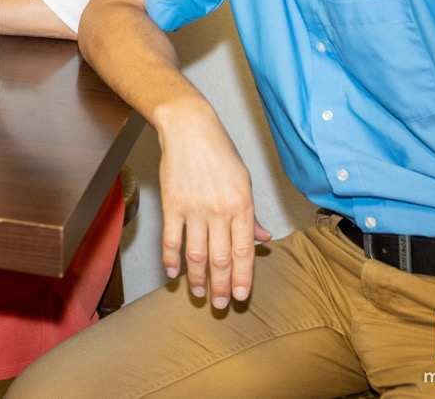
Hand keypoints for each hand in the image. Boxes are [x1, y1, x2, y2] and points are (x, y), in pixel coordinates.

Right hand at [157, 102, 270, 307]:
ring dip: (197, 277)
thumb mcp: (244, 181)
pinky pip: (171, 238)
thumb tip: (263, 239)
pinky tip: (172, 273)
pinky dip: (171, 259)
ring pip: (196, 253)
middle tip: (220, 304)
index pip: (244, 251)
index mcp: (241, 205)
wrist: (189, 129)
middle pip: (220, 258)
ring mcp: (194, 209)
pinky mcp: (172, 204)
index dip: (243, 278)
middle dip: (221, 285)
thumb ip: (251, 214)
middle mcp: (219, 211)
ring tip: (199, 294)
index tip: (241, 296)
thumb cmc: (219, 152)